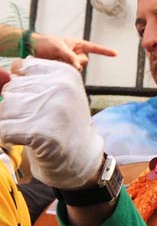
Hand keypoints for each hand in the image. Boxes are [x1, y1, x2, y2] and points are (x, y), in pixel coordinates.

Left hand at [0, 59, 104, 187]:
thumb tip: (3, 73)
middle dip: (15, 106)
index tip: (39, 100)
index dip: (22, 87)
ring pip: (4, 108)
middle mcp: (60, 86)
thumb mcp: (53, 93)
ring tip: (33, 128)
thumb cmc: (60, 122)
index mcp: (64, 72)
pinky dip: (9, 137)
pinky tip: (29, 140)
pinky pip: (3, 129)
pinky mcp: (38, 132)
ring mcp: (51, 108)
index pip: (20, 68)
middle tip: (38, 118)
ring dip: (11, 121)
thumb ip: (27, 79)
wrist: (80, 157)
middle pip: (10, 89)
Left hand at [29, 33, 115, 71]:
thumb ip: (70, 57)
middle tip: (62, 56)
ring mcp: (71, 61)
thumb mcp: (59, 48)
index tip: (116, 53)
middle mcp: (76, 53)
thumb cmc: (46, 43)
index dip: (105, 51)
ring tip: (55, 60)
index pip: (94, 48)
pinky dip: (63, 70)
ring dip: (67, 65)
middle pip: (84, 61)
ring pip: (77, 68)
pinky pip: (70, 72)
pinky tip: (55, 65)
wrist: (32, 49)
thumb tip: (78, 67)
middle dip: (75, 61)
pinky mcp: (64, 67)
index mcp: (78, 44)